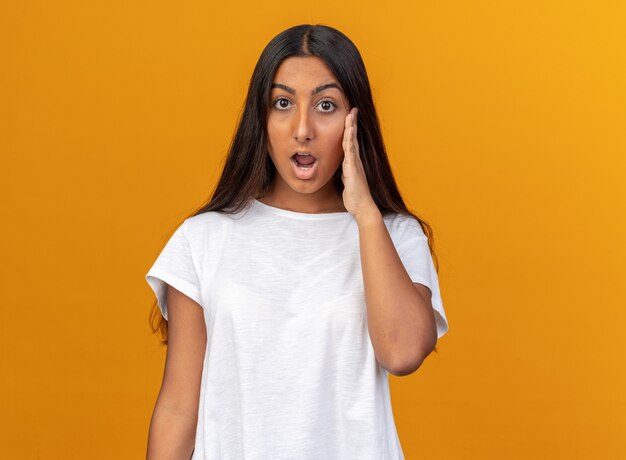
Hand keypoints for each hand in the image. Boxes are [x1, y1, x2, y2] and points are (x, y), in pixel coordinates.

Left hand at [341, 107, 379, 222]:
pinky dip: (350, 140)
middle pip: (353, 138)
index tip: (350, 118)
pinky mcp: (352, 169)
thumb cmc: (355, 197)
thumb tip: (344, 171)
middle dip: (352, 123)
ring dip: (351, 128)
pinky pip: (350, 151)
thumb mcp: (348, 182)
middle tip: (353, 109)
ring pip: (352, 142)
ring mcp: (354, 164)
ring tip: (351, 115)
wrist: (362, 207)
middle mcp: (355, 161)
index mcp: (353, 163)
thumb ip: (346, 174)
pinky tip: (349, 131)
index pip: (350, 143)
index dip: (350, 130)